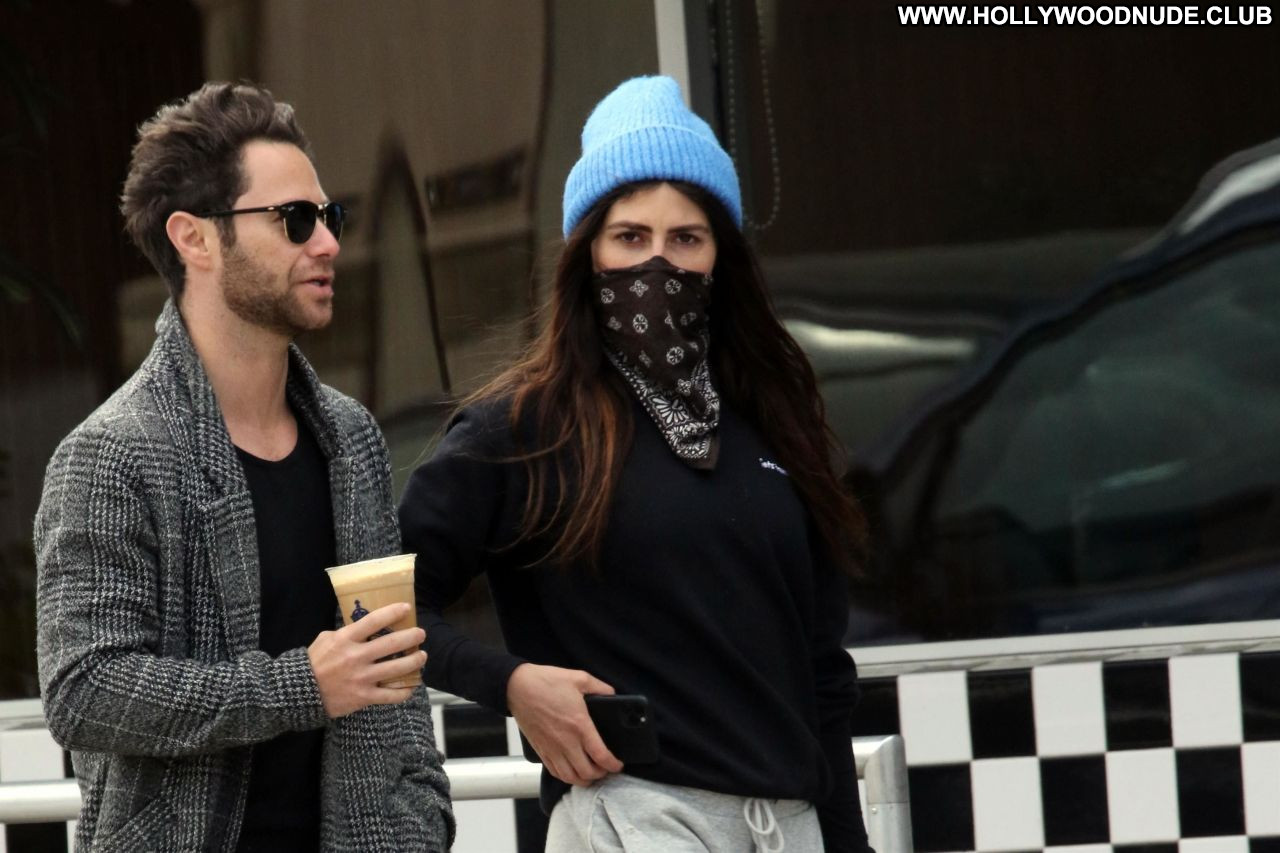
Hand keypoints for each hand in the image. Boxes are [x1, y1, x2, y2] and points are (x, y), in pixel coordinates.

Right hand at [308, 602, 425, 717]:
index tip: (406, 608)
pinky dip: (404, 691)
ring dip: (414, 661)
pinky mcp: (363, 697)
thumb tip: (365, 627)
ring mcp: (361, 678)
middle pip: (392, 644)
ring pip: (396, 668)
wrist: (301, 692)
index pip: (373, 621)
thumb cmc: (314, 662)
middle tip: (421, 634)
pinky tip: (411, 686)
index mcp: (346, 639)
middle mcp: (356, 657)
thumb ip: (346, 633)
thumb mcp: (326, 639)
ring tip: (422, 656)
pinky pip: (390, 695)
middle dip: (411, 637)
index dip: (392, 612)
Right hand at [507, 663, 622, 785]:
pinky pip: (555, 772)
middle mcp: (566, 742)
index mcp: (579, 725)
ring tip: (592, 774)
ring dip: (584, 780)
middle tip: (607, 768)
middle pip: (587, 772)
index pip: (600, 755)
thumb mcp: (579, 678)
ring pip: (571, 777)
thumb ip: (600, 687)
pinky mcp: (541, 750)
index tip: (618, 765)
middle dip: (601, 774)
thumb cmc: (546, 682)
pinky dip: (567, 777)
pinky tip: (573, 772)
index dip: (613, 765)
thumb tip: (612, 694)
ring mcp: (552, 749)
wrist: (517, 687)